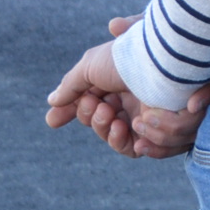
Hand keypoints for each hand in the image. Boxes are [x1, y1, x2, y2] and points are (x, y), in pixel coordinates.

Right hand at [46, 17, 209, 158]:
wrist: (156, 63)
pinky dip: (122, 142)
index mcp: (114, 85)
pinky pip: (135, 149)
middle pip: (100, 125)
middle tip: (96, 104)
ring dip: (104, 130)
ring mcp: (144, 117)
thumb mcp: (90, 67)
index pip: (88, 106)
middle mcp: (130, 101)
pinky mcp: (157, 132)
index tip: (53, 121)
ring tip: (108, 114)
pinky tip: (121, 126)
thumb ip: (71, 86)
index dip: (70, 114)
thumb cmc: (124, 60)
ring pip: (115, 139)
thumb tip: (52, 102)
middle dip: (90, 118)